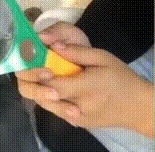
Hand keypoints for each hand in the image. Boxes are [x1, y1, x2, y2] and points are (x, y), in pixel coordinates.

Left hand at [16, 38, 153, 136]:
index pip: (54, 85)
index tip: (34, 60)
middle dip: (34, 81)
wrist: (139, 108)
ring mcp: (77, 118)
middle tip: (30, 66)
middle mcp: (80, 107)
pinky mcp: (77, 124)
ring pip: (46, 106)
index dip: (40, 74)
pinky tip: (48, 85)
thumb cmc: (121, 78)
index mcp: (87, 88)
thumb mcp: (103, 58)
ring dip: (37, 90)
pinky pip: (55, 111)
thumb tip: (53, 45)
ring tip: (37, 74)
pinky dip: (47, 98)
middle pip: (46, 97)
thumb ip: (78, 52)